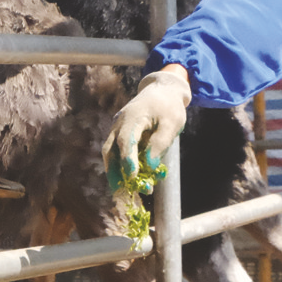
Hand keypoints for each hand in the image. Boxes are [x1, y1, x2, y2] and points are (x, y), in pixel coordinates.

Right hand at [107, 65, 191, 196]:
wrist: (163, 90)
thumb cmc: (169, 107)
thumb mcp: (171, 124)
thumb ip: (160, 144)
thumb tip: (150, 166)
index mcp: (132, 118)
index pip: (125, 142)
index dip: (128, 161)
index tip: (133, 178)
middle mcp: (119, 124)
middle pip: (110, 150)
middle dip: (114, 172)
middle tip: (121, 192)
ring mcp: (117, 128)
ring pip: (110, 153)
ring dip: (114, 172)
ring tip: (122, 191)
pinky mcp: (120, 133)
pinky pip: (116, 151)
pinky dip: (119, 165)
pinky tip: (127, 179)